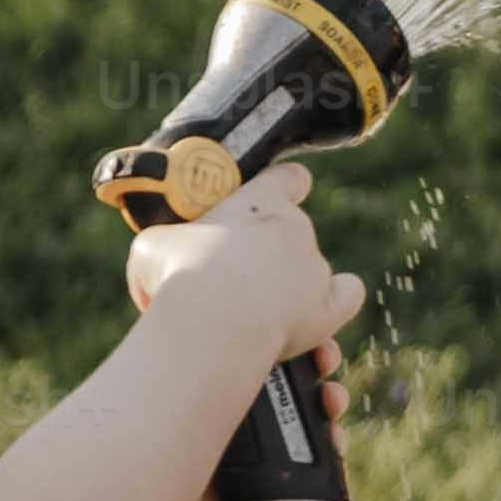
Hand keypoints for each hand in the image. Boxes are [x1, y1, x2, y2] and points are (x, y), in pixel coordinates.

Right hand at [123, 164, 366, 388]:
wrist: (209, 320)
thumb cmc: (177, 275)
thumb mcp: (153, 247)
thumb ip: (168, 244)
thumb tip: (164, 260)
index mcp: (259, 204)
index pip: (287, 180)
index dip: (286, 185)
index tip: (284, 191)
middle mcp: (296, 229)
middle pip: (293, 233)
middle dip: (266, 255)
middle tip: (233, 280)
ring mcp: (315, 270)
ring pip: (312, 274)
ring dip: (290, 291)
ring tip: (255, 316)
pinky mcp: (327, 309)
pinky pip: (346, 298)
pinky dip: (332, 309)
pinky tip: (316, 321)